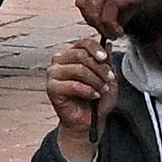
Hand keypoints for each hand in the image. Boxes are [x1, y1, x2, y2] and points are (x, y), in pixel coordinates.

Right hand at [47, 37, 117, 161]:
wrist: (90, 119)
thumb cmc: (97, 97)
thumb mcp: (108, 77)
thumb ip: (107, 61)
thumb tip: (108, 44)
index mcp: (72, 55)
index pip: (83, 42)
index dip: (96, 48)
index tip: (105, 58)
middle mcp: (60, 61)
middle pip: (81, 55)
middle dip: (100, 68)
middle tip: (110, 79)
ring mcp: (53, 74)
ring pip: (78, 69)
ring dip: (96, 80)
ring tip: (103, 89)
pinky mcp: (51, 88)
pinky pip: (72, 84)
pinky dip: (87, 90)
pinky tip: (94, 95)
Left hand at [76, 0, 161, 38]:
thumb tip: (114, 18)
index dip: (90, 9)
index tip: (99, 19)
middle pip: (83, 3)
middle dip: (92, 20)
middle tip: (103, 29)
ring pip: (92, 13)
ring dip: (101, 27)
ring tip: (112, 33)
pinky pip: (106, 18)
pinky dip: (111, 28)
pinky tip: (119, 31)